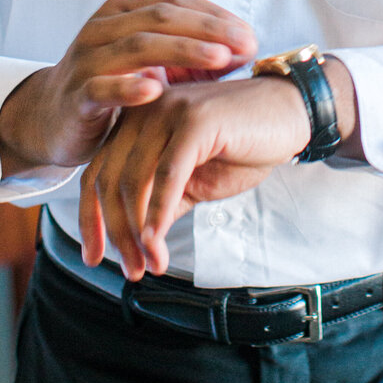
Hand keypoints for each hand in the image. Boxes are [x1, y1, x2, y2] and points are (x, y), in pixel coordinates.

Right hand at [0, 0, 255, 176]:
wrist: (53, 119)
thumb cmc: (113, 87)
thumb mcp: (155, 64)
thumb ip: (194, 55)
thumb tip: (247, 48)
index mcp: (124, 12)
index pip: (176, 2)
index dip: (215, 16)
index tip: (250, 35)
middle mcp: (104, 28)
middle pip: (162, 17)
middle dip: (208, 29)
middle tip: (244, 43)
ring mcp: (87, 58)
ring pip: (137, 45)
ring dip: (183, 50)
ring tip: (218, 58)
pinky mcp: (76, 94)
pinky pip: (102, 87)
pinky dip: (129, 86)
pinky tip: (156, 90)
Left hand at [78, 57, 359, 278]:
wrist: (291, 114)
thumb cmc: (245, 143)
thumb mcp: (197, 180)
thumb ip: (165, 201)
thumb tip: (139, 240)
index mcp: (138, 121)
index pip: (98, 173)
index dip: (90, 219)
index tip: (93, 258)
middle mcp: (145, 110)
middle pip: (110, 180)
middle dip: (116, 233)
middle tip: (131, 271)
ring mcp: (167, 111)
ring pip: (135, 180)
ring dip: (138, 232)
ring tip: (150, 264)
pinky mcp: (194, 121)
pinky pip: (167, 174)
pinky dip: (158, 212)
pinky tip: (156, 241)